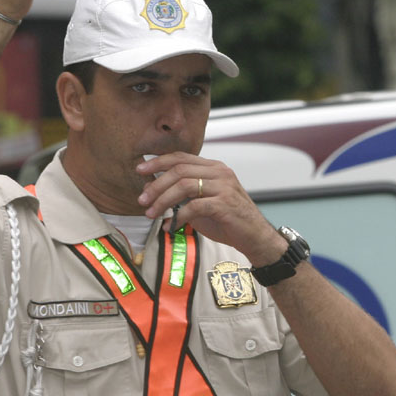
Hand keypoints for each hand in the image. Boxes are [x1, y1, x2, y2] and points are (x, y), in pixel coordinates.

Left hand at [136, 153, 286, 265]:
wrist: (255, 237)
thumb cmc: (228, 221)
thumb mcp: (202, 203)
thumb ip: (183, 194)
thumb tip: (153, 191)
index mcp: (214, 168)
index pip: (181, 158)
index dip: (158, 162)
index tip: (140, 171)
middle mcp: (220, 172)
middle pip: (179, 170)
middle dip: (156, 185)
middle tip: (142, 200)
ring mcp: (224, 187)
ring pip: (184, 186)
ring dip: (163, 200)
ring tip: (152, 213)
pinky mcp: (225, 204)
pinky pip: (194, 206)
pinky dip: (179, 216)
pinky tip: (172, 226)